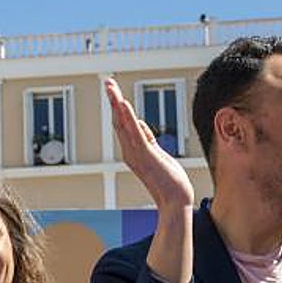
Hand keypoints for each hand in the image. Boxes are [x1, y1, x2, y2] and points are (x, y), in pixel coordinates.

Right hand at [105, 77, 193, 210]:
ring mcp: (136, 153)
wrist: (174, 201)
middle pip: (118, 120)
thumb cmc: (169, 181)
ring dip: (117, 104)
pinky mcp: (145, 154)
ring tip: (111, 87)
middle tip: (107, 81)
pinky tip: (123, 104)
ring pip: (123, 123)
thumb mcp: (157, 154)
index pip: (122, 123)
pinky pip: (134, 132)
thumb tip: (140, 124)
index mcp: (132, 150)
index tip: (113, 89)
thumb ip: (147, 140)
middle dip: (113, 99)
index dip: (117, 105)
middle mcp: (129, 151)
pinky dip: (127, 117)